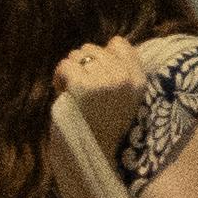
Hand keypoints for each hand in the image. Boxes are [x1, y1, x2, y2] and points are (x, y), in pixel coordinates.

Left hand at [55, 34, 162, 153]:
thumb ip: (122, 72)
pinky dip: (59, 77)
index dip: (104, 55)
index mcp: (138, 80)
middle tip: (82, 87)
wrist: (97, 154)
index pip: (119, 43)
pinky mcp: (83, 86)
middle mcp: (124, 77)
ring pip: (77, 55)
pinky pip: (65, 65)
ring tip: (72, 91)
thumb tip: (106, 46)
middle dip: (84, 65)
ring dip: (70, 71)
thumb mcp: (128, 98)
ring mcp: (103, 81)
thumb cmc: (107, 126)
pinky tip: (62, 91)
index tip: (98, 74)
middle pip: (93, 48)